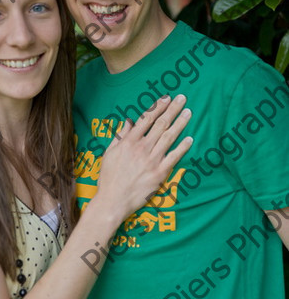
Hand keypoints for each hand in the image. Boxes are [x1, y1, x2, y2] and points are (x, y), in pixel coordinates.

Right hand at [96, 94, 192, 223]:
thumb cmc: (109, 177)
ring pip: (169, 137)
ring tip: (188, 112)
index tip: (166, 98)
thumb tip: (129, 121)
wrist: (113, 200)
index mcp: (128, 141)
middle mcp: (142, 147)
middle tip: (182, 98)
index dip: (158, 107)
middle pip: (160, 124)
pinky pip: (174, 157)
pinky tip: (190, 139)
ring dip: (180, 123)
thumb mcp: (109, 153)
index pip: (146, 118)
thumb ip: (120, 135)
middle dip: (172, 109)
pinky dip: (182, 147)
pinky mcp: (159, 173)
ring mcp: (152, 160)